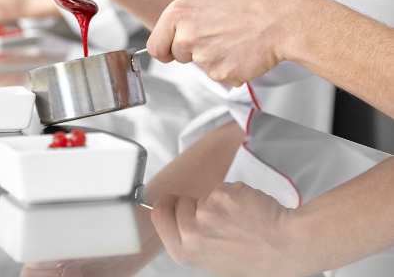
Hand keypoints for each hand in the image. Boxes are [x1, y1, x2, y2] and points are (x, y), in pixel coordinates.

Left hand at [147, 0, 303, 87]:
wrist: (281, 20)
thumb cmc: (251, 3)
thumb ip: (186, 11)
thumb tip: (175, 24)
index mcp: (178, 13)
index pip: (155, 46)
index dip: (165, 49)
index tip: (171, 51)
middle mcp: (186, 36)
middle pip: (177, 56)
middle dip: (193, 51)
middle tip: (216, 36)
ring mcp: (202, 57)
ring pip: (199, 65)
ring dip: (213, 58)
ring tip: (233, 40)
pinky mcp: (218, 73)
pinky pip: (217, 75)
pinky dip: (228, 68)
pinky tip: (241, 51)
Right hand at [152, 183, 301, 276]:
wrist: (287, 246)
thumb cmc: (256, 257)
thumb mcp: (212, 258)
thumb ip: (191, 240)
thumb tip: (178, 217)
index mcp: (185, 250)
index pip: (158, 215)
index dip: (167, 205)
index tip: (175, 202)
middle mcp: (192, 232)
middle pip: (179, 203)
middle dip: (197, 205)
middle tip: (219, 220)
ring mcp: (206, 213)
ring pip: (204, 196)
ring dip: (219, 202)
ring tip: (239, 221)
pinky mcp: (222, 195)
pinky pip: (222, 188)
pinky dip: (235, 195)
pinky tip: (248, 211)